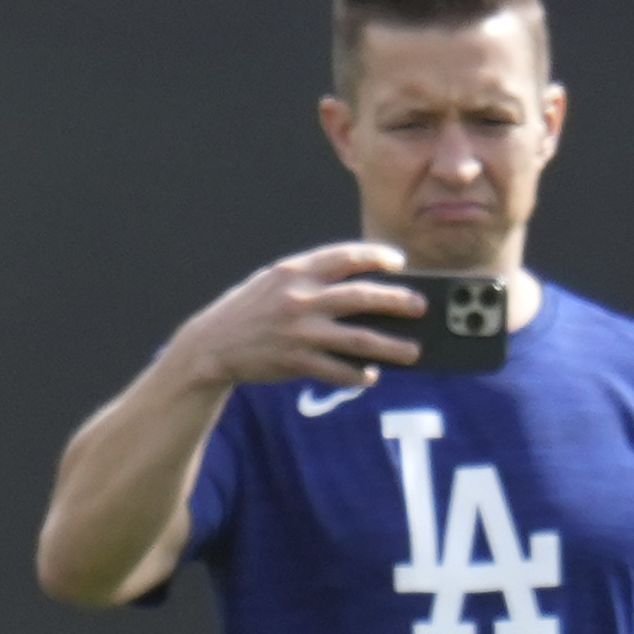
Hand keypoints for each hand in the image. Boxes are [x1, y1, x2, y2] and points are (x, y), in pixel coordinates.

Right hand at [163, 240, 430, 393]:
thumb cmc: (251, 310)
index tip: (399, 261)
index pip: (344, 256)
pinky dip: (358, 375)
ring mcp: (299, 331)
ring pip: (359, 340)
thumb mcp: (274, 281)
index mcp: (294, 271)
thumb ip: (311, 278)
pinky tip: (371, 377)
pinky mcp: (296, 361)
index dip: (376, 256)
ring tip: (413, 351)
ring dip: (391, 347)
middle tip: (421, 306)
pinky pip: (338, 371)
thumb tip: (362, 287)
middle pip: (361, 297)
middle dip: (397, 300)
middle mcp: (299, 298)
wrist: (212, 345)